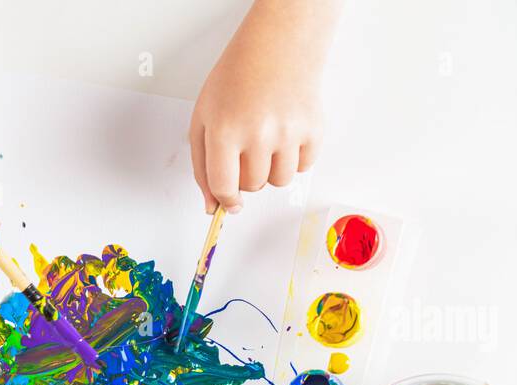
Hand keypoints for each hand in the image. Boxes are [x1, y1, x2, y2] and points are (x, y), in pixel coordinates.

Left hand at [188, 0, 338, 212]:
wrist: (277, 45)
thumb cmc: (237, 79)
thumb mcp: (204, 119)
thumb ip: (203, 167)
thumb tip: (213, 207)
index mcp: (225, 130)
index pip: (224, 187)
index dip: (226, 199)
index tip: (229, 201)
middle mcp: (258, 133)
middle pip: (252, 186)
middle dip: (246, 175)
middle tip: (246, 147)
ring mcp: (288, 132)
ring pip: (279, 182)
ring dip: (271, 169)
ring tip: (266, 141)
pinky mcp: (313, 129)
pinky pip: (303, 167)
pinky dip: (294, 158)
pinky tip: (285, 134)